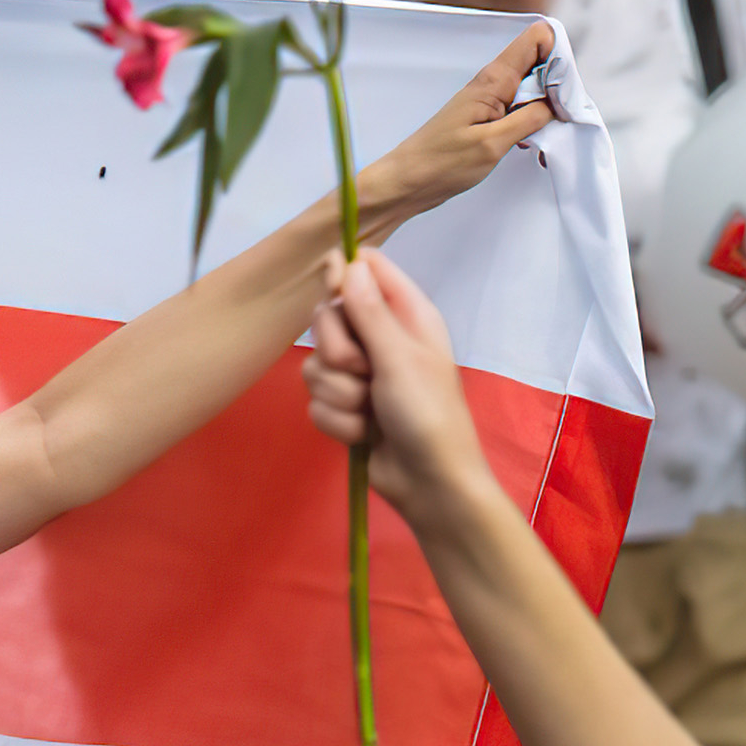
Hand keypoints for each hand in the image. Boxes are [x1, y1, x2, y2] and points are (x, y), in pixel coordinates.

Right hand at [304, 253, 499, 536]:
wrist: (430, 485)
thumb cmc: (429, 415)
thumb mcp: (400, 359)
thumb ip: (369, 311)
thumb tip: (346, 260)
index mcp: (407, 315)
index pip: (366, 267)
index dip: (342, 274)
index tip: (331, 294)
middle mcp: (381, 338)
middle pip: (327, 315)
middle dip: (335, 350)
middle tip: (362, 371)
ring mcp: (360, 374)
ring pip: (316, 363)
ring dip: (338, 393)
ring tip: (368, 412)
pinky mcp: (343, 406)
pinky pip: (315, 399)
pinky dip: (336, 419)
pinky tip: (362, 433)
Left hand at [357, 21, 556, 237]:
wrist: (408, 182)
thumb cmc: (442, 163)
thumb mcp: (493, 143)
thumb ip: (530, 118)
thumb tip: (557, 102)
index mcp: (492, 81)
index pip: (534, 40)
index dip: (558, 54)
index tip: (567, 87)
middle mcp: (492, 85)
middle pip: (540, 64)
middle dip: (560, 85)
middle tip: (561, 117)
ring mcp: (490, 101)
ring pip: (534, 89)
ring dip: (549, 109)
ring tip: (547, 136)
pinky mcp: (489, 118)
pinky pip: (522, 109)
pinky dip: (534, 124)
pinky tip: (534, 145)